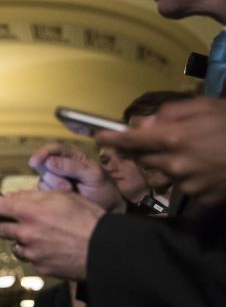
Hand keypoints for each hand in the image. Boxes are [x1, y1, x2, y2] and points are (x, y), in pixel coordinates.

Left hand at [0, 191, 104, 279]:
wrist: (106, 250)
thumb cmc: (88, 218)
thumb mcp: (63, 197)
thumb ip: (35, 197)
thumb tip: (15, 199)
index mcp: (29, 212)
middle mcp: (25, 233)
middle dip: (1, 224)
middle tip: (12, 221)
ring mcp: (32, 253)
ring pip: (15, 246)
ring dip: (21, 241)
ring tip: (42, 237)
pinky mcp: (40, 268)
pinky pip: (31, 259)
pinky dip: (37, 254)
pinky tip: (53, 249)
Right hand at [29, 143, 124, 211]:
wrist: (107, 209)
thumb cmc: (102, 188)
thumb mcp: (93, 175)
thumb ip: (72, 167)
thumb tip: (49, 162)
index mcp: (72, 156)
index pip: (53, 149)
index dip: (42, 153)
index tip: (34, 162)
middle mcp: (60, 164)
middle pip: (44, 164)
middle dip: (53, 176)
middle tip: (69, 186)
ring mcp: (54, 178)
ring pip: (42, 178)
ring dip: (55, 187)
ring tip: (71, 192)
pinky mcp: (51, 191)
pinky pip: (42, 190)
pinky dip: (51, 194)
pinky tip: (63, 197)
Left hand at [96, 97, 225, 206]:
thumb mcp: (206, 106)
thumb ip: (171, 113)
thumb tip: (145, 123)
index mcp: (174, 138)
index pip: (131, 141)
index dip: (112, 139)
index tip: (99, 137)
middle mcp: (176, 165)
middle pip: (143, 160)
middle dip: (145, 151)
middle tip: (161, 140)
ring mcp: (190, 185)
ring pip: (164, 175)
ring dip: (169, 165)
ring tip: (194, 153)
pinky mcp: (204, 199)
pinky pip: (185, 188)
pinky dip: (190, 178)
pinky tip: (208, 167)